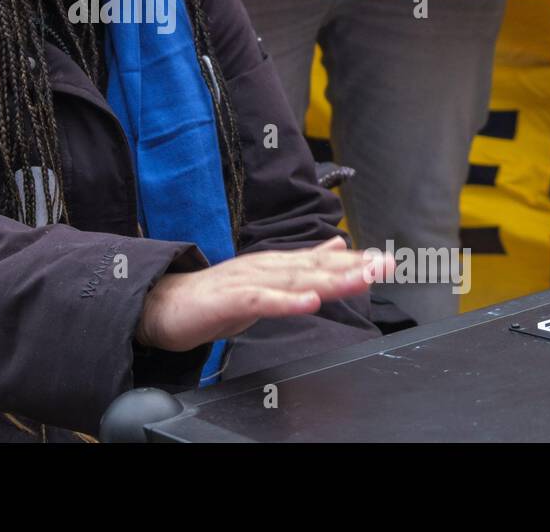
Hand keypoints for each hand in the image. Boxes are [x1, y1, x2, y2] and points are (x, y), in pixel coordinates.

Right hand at [135, 236, 394, 352]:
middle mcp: (265, 267)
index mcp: (274, 264)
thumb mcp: (264, 279)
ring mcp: (246, 282)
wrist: (162, 304)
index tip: (387, 261)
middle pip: (315, 267)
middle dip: (353, 266)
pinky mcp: (228, 301)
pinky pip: (261, 301)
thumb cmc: (214, 296)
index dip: (355, 261)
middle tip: (386, 264)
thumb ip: (300, 264)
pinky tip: (309, 302)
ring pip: (294, 280)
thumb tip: (337, 246)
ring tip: (361, 278)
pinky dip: (287, 301)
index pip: (321, 261)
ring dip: (330, 278)